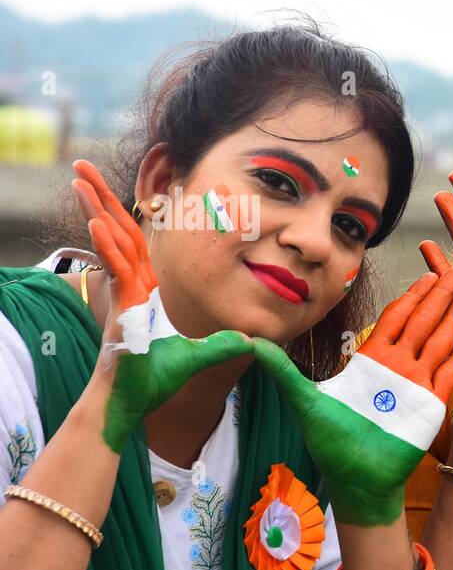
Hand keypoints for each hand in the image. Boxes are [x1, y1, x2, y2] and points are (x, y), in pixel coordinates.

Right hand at [71, 160, 252, 452]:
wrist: (131, 403)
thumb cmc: (155, 381)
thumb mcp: (198, 356)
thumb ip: (223, 345)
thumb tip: (254, 341)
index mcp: (148, 289)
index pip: (147, 243)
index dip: (148, 215)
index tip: (146, 188)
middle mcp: (133, 286)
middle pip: (121, 231)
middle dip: (105, 199)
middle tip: (84, 166)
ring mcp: (122, 294)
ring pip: (112, 242)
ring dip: (98, 209)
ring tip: (81, 178)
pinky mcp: (117, 307)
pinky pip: (112, 270)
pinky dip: (105, 246)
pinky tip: (98, 222)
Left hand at [252, 268, 452, 526]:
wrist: (355, 480)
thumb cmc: (331, 442)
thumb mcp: (303, 399)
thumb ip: (281, 369)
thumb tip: (245, 341)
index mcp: (371, 361)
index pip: (396, 318)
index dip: (412, 295)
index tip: (427, 274)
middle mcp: (397, 367)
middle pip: (422, 322)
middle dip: (439, 295)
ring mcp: (416, 385)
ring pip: (439, 342)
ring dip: (452, 317)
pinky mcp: (430, 406)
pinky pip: (448, 374)